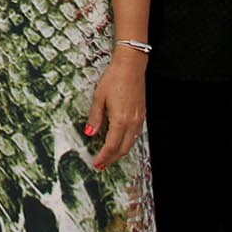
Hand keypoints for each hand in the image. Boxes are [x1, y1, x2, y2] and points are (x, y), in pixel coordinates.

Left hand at [85, 48, 146, 168]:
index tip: (96, 163)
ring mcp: (139, 119)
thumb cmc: (114, 78)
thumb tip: (90, 133)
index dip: (103, 157)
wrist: (131, 66)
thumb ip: (95, 118)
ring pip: (130, 143)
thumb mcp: (99, 97)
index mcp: (120, 120)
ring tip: (109, 157)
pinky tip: (120, 142)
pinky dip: (127, 143)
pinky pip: (135, 135)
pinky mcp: (142, 115)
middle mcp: (132, 122)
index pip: (111, 146)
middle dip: (111, 159)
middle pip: (122, 149)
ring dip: (119, 152)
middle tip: (101, 165)